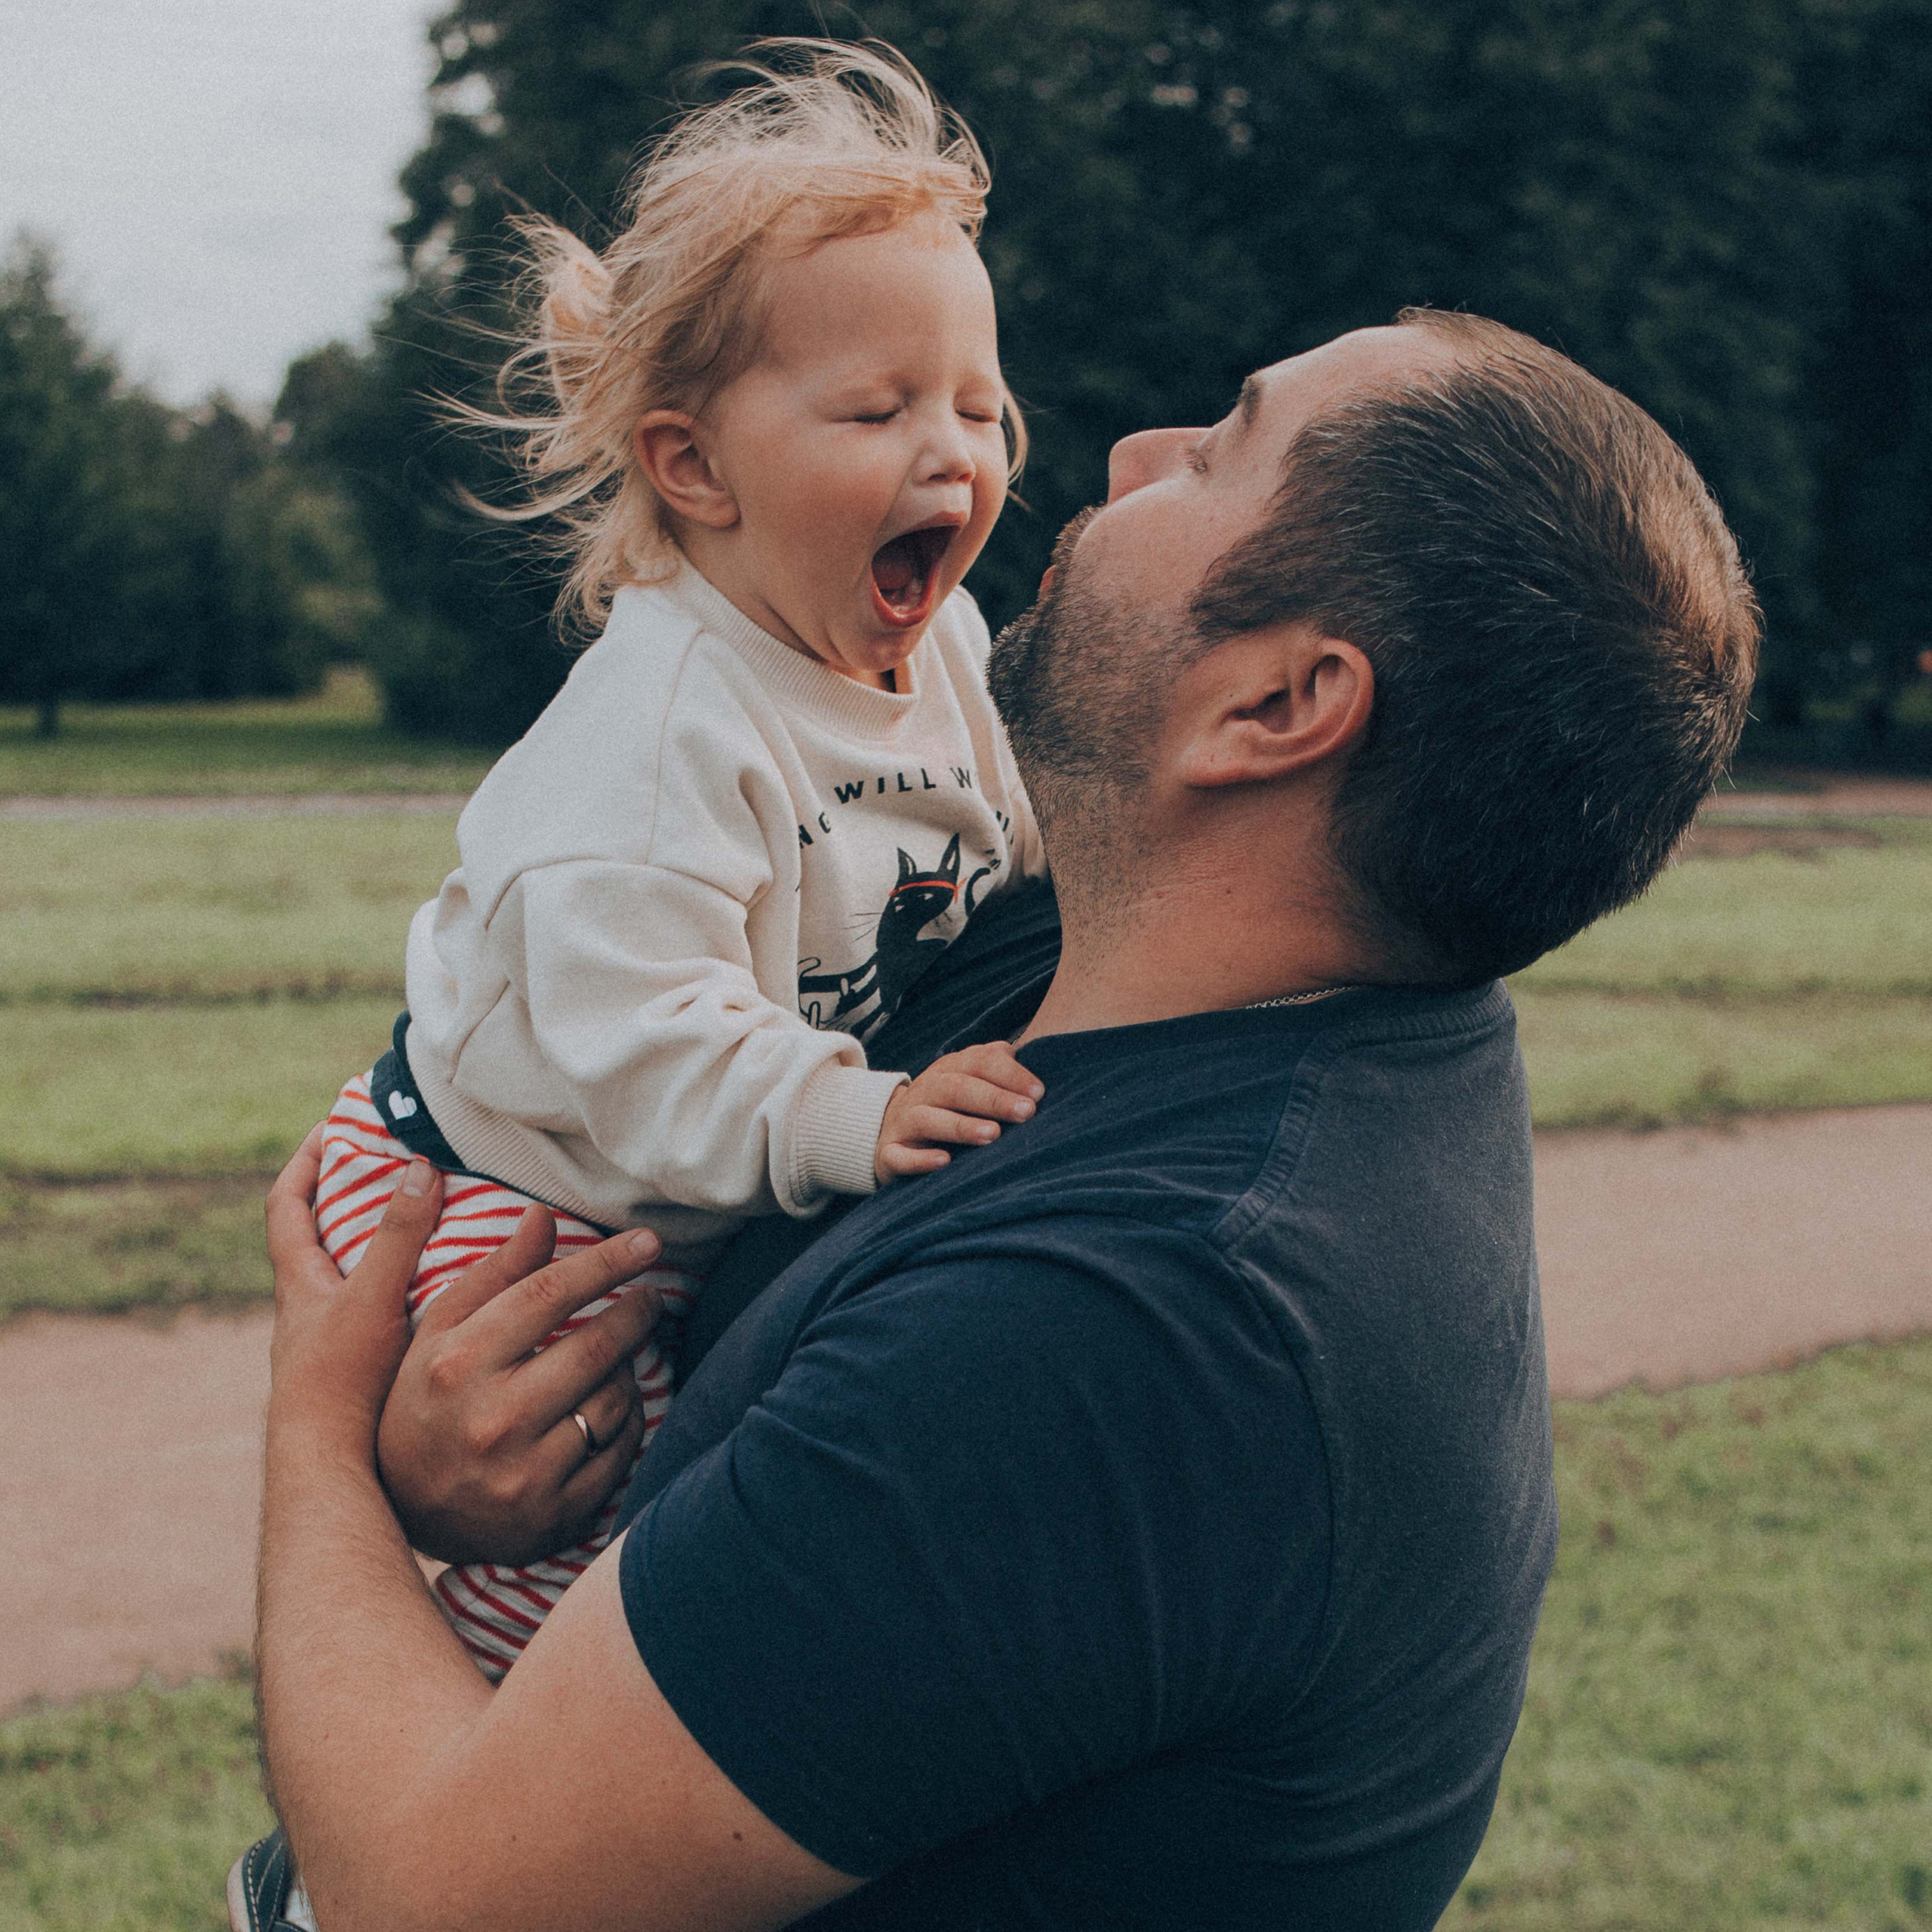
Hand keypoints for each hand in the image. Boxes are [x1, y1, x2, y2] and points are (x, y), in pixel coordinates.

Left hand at [264, 1127, 442, 1458]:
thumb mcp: (372, 1297)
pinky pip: (379, 1315)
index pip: (287, 1206)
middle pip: (320, 1238)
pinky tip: (446, 1301)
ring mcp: (329, 1344)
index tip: (331, 1128)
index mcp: (299, 1283)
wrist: (328, 1466)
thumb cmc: (341, 1381)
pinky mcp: (355, 1374)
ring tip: (437, 1228)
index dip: (306, 1164)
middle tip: (397, 1172)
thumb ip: (397, 1237)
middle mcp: (307, 1310)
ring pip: (352, 1281)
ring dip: (386, 1252)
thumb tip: (419, 1170)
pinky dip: (406, 1297)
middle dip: (353, 1202)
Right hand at [375, 1203, 663, 1566]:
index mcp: (459, 1365)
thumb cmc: (425, 1402)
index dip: (607, 1262)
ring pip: (616, 1400)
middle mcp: (493, 1420)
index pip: (550, 1295)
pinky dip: (628, 1422)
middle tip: (648, 1300)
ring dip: (629, 1369)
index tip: (648, 1242)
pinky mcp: (554, 1515)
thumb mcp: (438, 1333)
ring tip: (615, 1359)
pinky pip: (621, 1452)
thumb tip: (543, 1215)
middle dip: (636, 1313)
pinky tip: (613, 1407)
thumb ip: (494, 1274)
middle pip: (596, 1347)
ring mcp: (525, 1474)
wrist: (403, 1512)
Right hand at [874, 1041, 1044, 1183]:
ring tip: (992, 1135)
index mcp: (950, 1069)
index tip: (1038, 1093)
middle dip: (993, 1099)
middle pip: (957, 1088)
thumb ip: (997, 1066)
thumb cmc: (946, 1105)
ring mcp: (904, 1121)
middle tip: (1026, 1113)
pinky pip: (900, 1155)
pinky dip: (920, 1159)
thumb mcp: (968, 1079)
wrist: (888, 1127)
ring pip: (928, 1119)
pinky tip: (944, 1161)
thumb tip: (1031, 1055)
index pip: (979, 1062)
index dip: (1009, 1074)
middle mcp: (926, 1090)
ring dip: (961, 1126)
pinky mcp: (889, 1152)